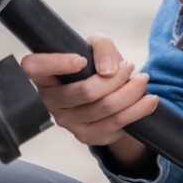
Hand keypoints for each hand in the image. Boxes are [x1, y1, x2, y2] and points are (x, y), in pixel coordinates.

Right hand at [20, 35, 158, 147]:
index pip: (33, 67)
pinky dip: (138, 109)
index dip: (56, 63)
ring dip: (130, 91)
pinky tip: (149, 100)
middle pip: (84, 91)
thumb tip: (108, 70)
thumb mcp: (97, 47)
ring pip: (104, 107)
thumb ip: (101, 46)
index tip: (82, 60)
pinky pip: (116, 123)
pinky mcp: (86, 136)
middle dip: (116, 78)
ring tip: (143, 80)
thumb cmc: (96, 67)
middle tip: (130, 67)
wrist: (108, 96)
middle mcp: (51, 100)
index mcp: (45, 75)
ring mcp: (67, 121)